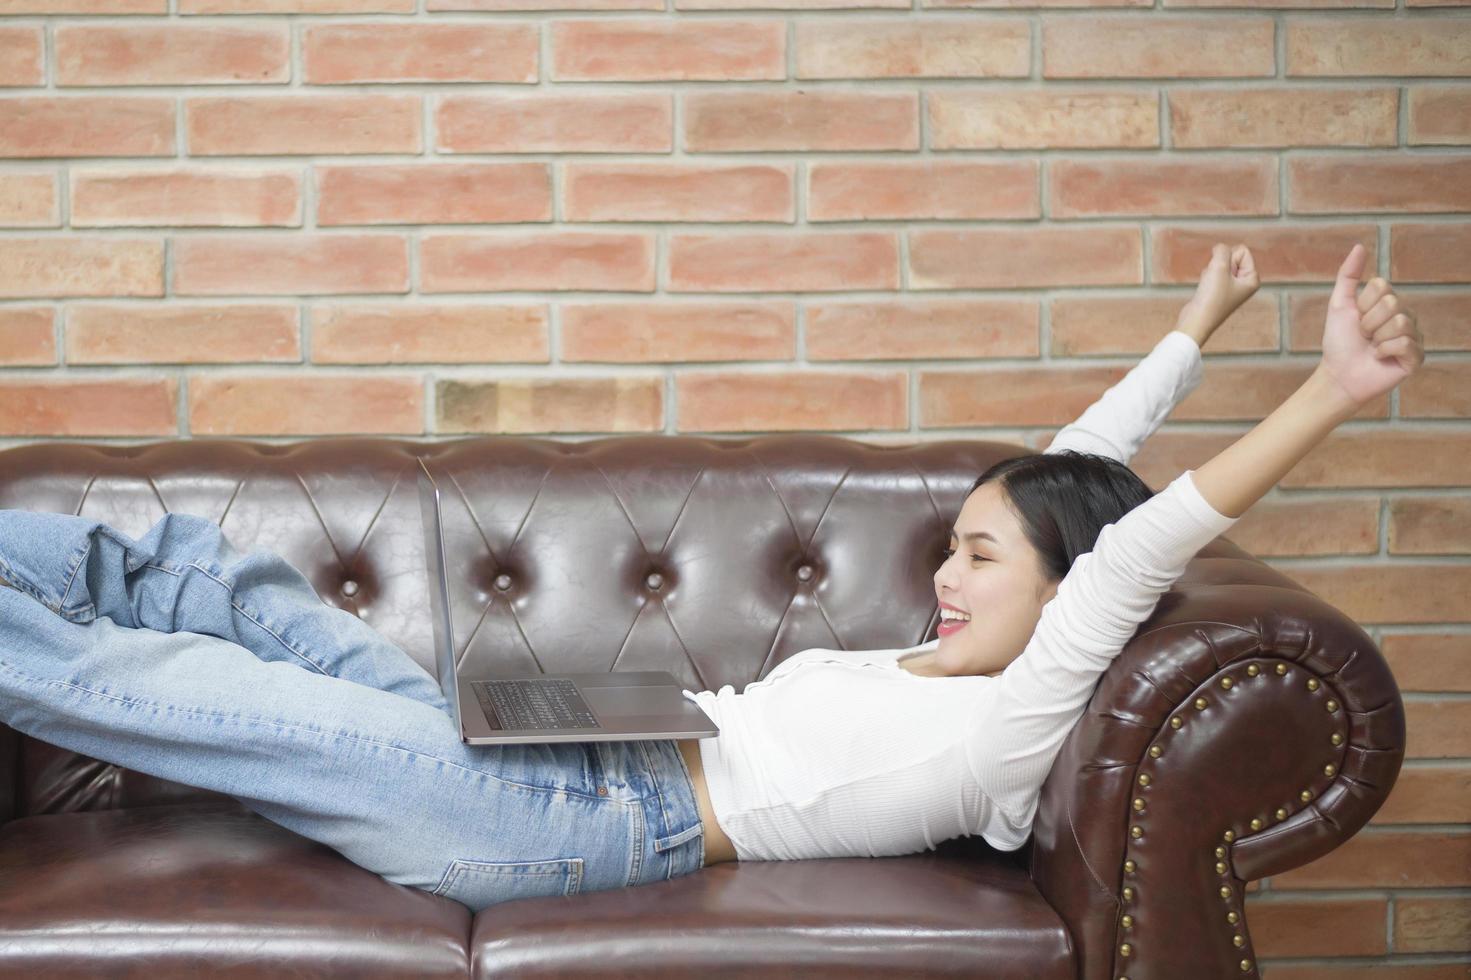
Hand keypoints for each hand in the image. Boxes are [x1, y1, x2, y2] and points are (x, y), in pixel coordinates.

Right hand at [1176, 242, 1259, 343]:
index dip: (1228, 259)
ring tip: (1209, 287)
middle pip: (1231, 256)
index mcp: (1252, 278)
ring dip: (1211, 271)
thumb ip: (1222, 250)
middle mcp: (1245, 283)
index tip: (1224, 277)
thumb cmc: (1211, 297)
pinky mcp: (1218, 290)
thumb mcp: (1219, 266)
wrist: (1196, 320)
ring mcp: (1231, 287)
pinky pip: (1213, 273)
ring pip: (1220, 264)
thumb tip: (1219, 248)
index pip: (1242, 251)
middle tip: (1215, 282)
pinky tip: (1204, 290)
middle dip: (1219, 265)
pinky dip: (1206, 277)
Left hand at [1316, 243, 1424, 407]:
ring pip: (1399, 322)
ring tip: (1371, 348)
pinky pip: (1404, 343)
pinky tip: (1380, 358)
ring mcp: (1414, 335)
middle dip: (1368, 322)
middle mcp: (1405, 315)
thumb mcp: (1339, 305)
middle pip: (1391, 303)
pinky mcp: (1417, 356)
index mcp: (1389, 301)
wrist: (1338, 374)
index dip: (1362, 304)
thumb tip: (1360, 246)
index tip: (1356, 320)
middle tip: (1363, 336)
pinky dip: (1384, 351)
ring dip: (1376, 338)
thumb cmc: (1339, 341)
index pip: (1382, 286)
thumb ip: (1348, 275)